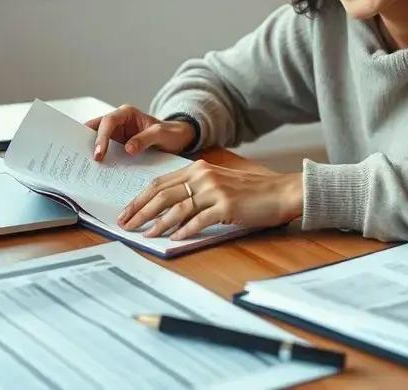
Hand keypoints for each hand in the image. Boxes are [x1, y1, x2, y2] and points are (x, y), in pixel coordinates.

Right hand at [84, 104, 195, 160]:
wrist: (177, 140)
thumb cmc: (171, 133)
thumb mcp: (162, 134)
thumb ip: (146, 139)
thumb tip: (128, 149)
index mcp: (127, 113)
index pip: (108, 122)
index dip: (101, 137)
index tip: (99, 154)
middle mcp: (118, 122)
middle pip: (96, 128)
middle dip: (87, 142)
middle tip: (81, 158)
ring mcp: (116, 135)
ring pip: (97, 140)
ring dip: (90, 151)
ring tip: (83, 166)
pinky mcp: (117, 147)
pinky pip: (105, 152)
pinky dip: (100, 159)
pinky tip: (96, 171)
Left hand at [117, 159, 303, 239]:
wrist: (281, 192)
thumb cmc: (252, 191)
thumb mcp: (220, 183)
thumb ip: (196, 189)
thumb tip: (170, 209)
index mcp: (199, 168)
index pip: (161, 183)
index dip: (140, 198)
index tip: (127, 211)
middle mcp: (204, 176)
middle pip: (163, 194)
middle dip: (140, 211)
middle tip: (126, 225)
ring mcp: (215, 190)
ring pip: (177, 208)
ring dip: (158, 223)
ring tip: (145, 234)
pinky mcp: (226, 206)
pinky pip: (198, 220)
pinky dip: (184, 230)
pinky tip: (174, 239)